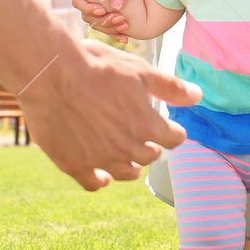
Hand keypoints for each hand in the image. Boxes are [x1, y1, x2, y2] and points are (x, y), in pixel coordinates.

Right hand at [18, 38, 196, 189]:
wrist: (51, 74)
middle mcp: (127, 148)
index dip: (174, 133)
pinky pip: (94, 183)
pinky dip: (101, 180)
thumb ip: (170, 87)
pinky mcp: (74, 164)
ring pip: (126, 172)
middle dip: (152, 147)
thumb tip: (198, 96)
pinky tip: (103, 176)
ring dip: (131, 166)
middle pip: (150, 156)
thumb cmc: (97, 66)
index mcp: (147, 125)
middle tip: (147, 140)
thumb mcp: (139, 70)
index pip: (173, 139)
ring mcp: (100, 159)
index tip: (171, 130)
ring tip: (128, 159)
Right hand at [71, 0, 140, 42]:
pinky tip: (125, 39)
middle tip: (119, 18)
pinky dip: (117, 34)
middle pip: (89, 17)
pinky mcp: (113, 13)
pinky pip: (111, 28)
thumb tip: (116, 6)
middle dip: (103, 21)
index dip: (87, 8)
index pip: (79, 2)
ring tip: (125, 25)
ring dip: (110, 28)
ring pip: (98, 24)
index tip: (102, 9)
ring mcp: (103, 7)